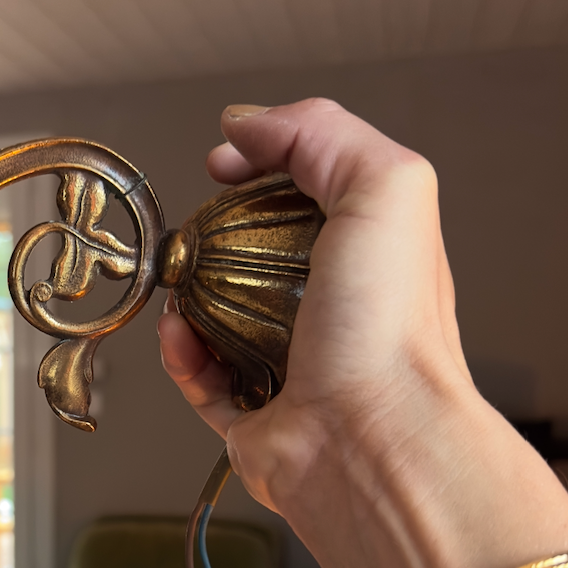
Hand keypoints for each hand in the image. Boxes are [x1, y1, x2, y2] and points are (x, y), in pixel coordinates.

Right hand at [158, 98, 470, 511]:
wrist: (369, 442)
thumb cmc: (389, 326)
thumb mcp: (382, 187)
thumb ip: (319, 134)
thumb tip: (246, 125)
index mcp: (370, 255)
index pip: (312, 192)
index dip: (265, 166)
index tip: (225, 163)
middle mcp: (333, 309)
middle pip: (258, 252)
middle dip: (215, 232)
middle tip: (193, 226)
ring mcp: (291, 363)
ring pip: (220, 314)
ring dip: (187, 293)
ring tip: (178, 279)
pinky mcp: (251, 416)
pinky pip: (199, 376)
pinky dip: (179, 352)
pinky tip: (179, 332)